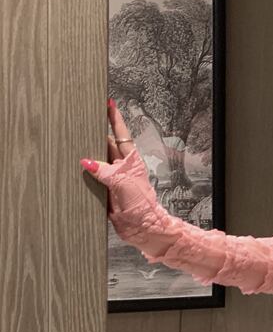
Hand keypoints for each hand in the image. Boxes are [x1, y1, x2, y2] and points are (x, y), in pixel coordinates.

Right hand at [79, 99, 150, 214]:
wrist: (142, 228)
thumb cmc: (140, 204)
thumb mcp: (123, 183)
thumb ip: (105, 171)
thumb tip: (86, 161)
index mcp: (131, 160)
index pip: (121, 135)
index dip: (115, 119)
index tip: (108, 103)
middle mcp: (121, 166)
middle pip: (105, 144)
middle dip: (94, 133)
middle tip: (80, 119)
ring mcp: (112, 178)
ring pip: (96, 160)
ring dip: (86, 152)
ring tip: (72, 139)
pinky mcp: (104, 190)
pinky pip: (91, 177)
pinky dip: (82, 172)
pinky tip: (71, 165)